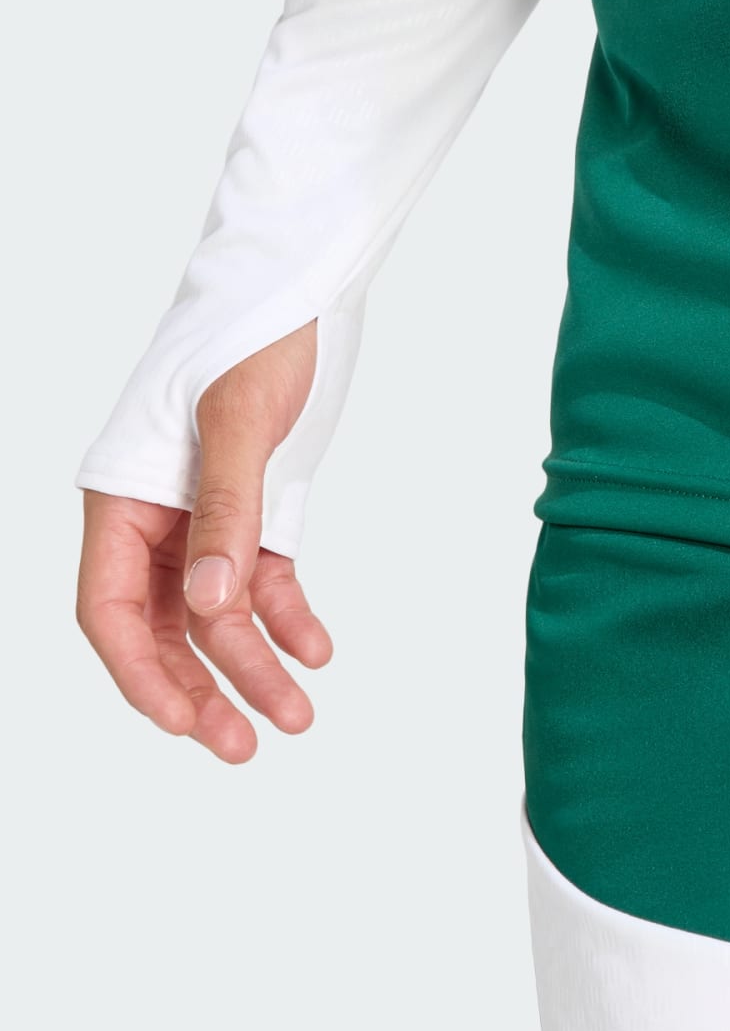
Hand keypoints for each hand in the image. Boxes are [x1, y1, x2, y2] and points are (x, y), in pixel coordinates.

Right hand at [76, 323, 331, 762]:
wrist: (305, 285)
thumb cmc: (254, 335)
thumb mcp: (237, 421)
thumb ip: (226, 513)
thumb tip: (210, 608)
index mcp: (123, 497)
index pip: (110, 609)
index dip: (141, 670)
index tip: (184, 719)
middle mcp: (158, 516)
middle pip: (163, 626)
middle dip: (201, 686)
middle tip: (242, 745)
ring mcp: (211, 514)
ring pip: (219, 611)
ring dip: (253, 664)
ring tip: (297, 715)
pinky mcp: (264, 504)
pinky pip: (266, 577)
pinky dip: (290, 616)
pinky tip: (318, 649)